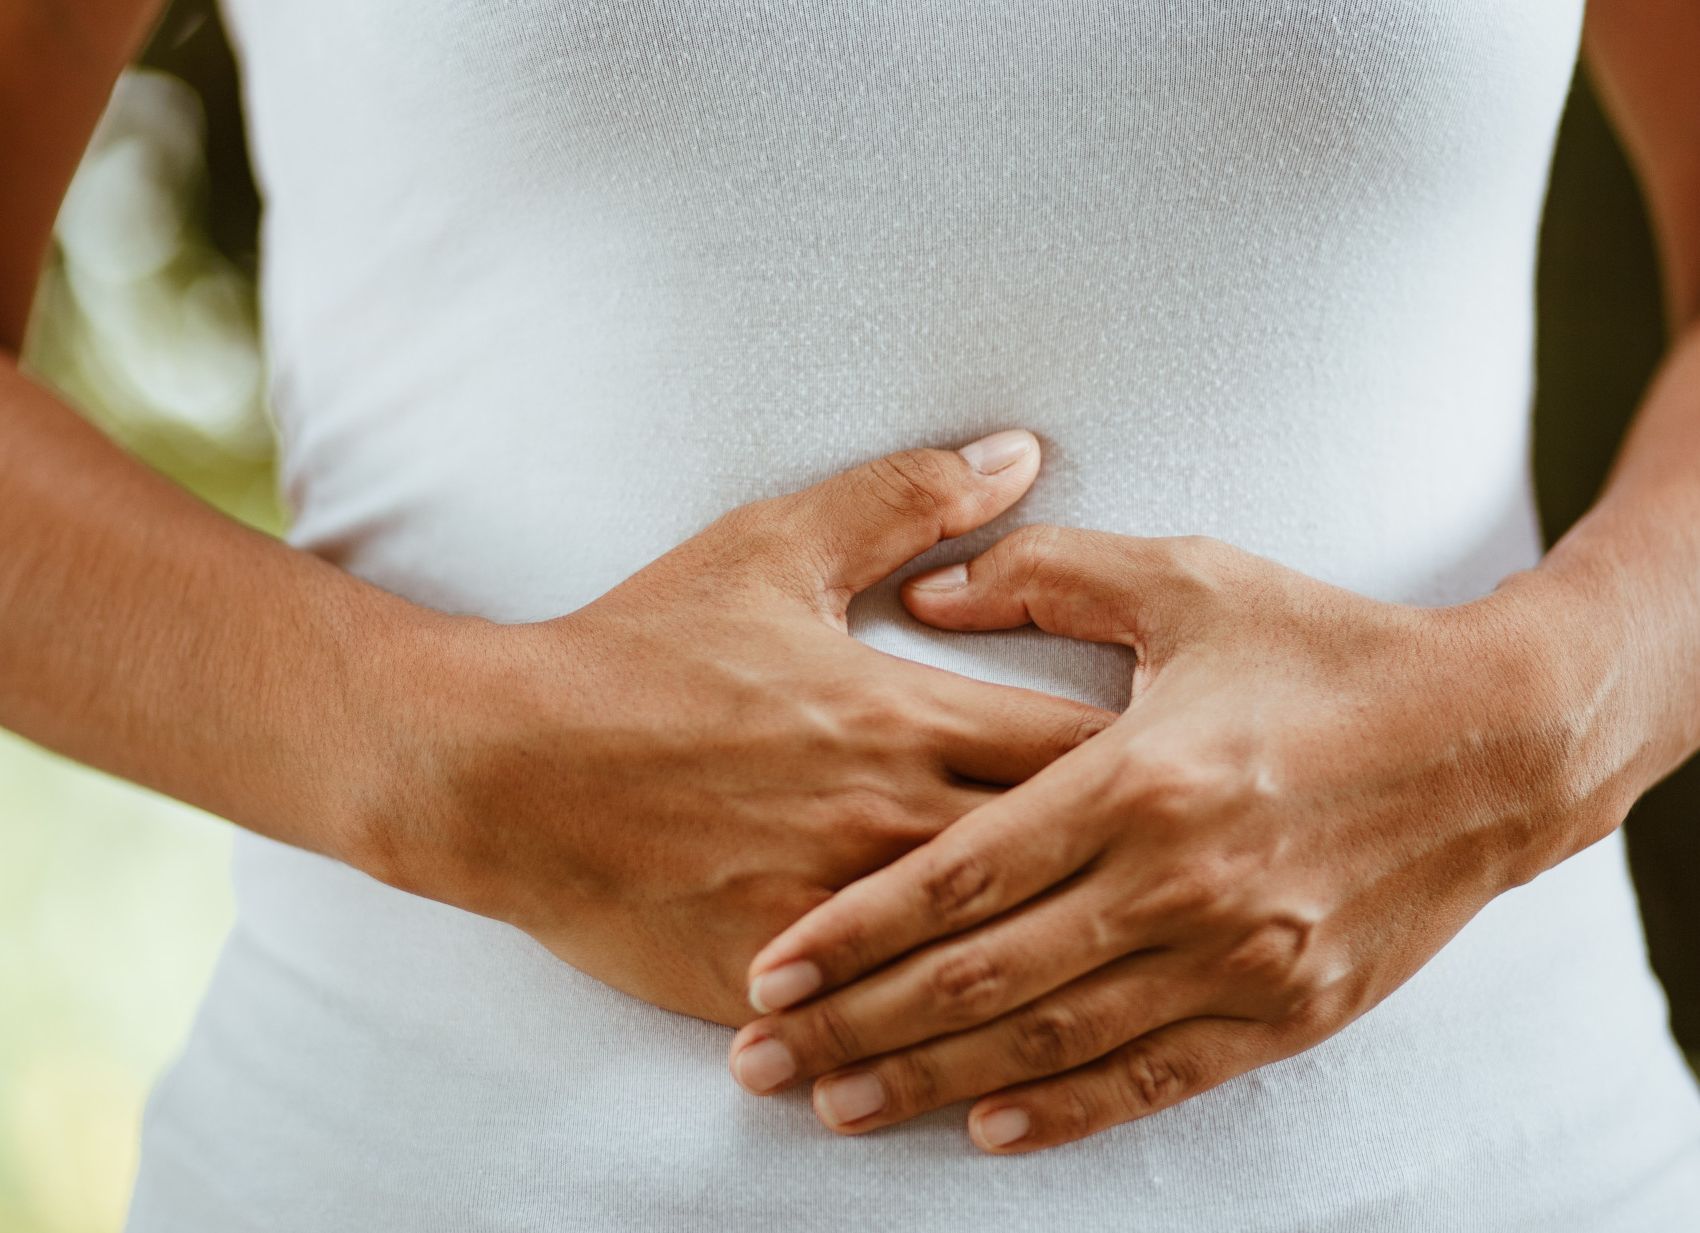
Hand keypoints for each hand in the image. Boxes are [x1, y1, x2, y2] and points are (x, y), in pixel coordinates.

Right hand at [353, 434, 1112, 1026]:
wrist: (502, 765)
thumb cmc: (636, 651)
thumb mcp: (768, 548)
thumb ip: (904, 501)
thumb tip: (1018, 456)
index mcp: (904, 717)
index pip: (1085, 750)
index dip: (1159, 765)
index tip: (1197, 767)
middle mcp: (889, 822)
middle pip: (1064, 860)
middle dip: (1130, 865)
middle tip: (1186, 866)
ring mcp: (838, 911)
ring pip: (990, 956)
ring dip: (1058, 955)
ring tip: (1120, 961)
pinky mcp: (779, 976)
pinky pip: (886, 1020)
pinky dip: (941, 1025)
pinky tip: (995, 1043)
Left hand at [727, 528, 1609, 1148]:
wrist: (1498, 740)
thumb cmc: (1326, 645)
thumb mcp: (1187, 579)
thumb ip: (1045, 577)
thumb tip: (922, 590)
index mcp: (1139, 776)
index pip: (962, 873)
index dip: (855, 928)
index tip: (771, 966)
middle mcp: (1179, 883)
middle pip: (984, 976)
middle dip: (862, 1025)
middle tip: (761, 1061)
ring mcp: (1237, 960)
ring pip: (1055, 1043)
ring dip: (937, 1083)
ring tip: (838, 1108)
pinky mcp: (1288, 1011)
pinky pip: (1156, 1077)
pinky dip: (1068, 1111)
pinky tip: (987, 1130)